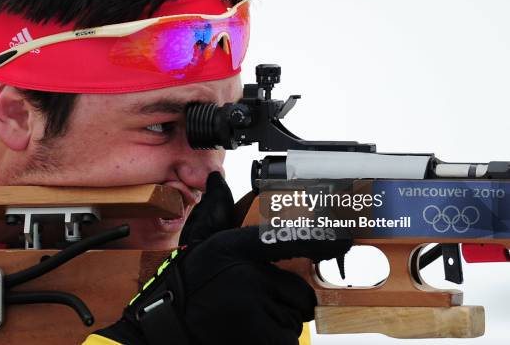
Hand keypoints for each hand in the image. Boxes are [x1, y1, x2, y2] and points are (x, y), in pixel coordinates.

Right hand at [84, 172, 351, 344]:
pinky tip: (249, 330)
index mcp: (234, 249)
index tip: (344, 239)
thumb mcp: (197, 243)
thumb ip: (214, 211)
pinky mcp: (262, 337)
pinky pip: (288, 336)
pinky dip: (276, 335)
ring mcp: (256, 310)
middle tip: (257, 297)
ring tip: (249, 315)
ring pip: (294, 313)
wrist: (165, 330)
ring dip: (279, 315)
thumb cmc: (185, 286)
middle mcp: (248, 277)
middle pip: (299, 287)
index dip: (319, 239)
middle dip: (286, 294)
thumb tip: (217, 181)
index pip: (285, 239)